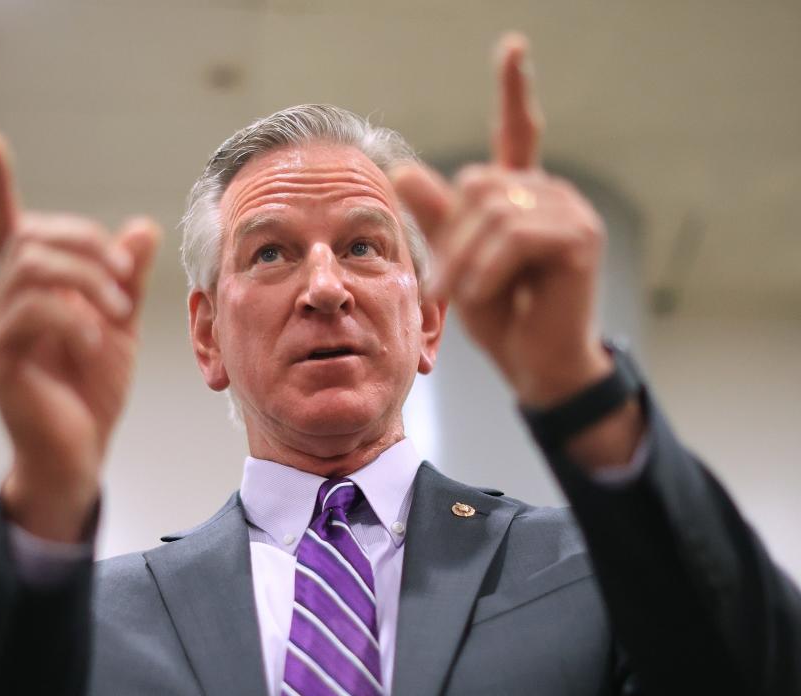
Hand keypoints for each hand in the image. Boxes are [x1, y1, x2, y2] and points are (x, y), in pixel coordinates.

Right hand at [0, 132, 159, 540]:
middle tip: (126, 281)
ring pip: (34, 266)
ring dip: (89, 282)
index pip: (7, 228)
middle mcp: (2, 298)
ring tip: (118, 314)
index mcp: (29, 288)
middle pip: (33, 237)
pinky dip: (75, 319)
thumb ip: (127, 279)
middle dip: (89, 247)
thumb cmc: (93, 389)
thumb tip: (142, 227)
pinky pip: (34, 310)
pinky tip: (95, 344)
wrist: (79, 451)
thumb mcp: (120, 325)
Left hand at [392, 33, 611, 407]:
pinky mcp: (578, 238)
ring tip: (458, 293)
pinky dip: (486, 267)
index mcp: (521, 194)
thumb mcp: (456, 259)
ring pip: (492, 210)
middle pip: (478, 182)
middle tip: (444, 280)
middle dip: (451, 233)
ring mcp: (569, 211)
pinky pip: (514, 236)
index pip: (518, 130)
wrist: (536, 364)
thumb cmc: (500, 314)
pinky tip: (480, 292)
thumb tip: (402, 167)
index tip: (512, 46)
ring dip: (463, 256)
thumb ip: (436, 216)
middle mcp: (549, 193)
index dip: (513, 89)